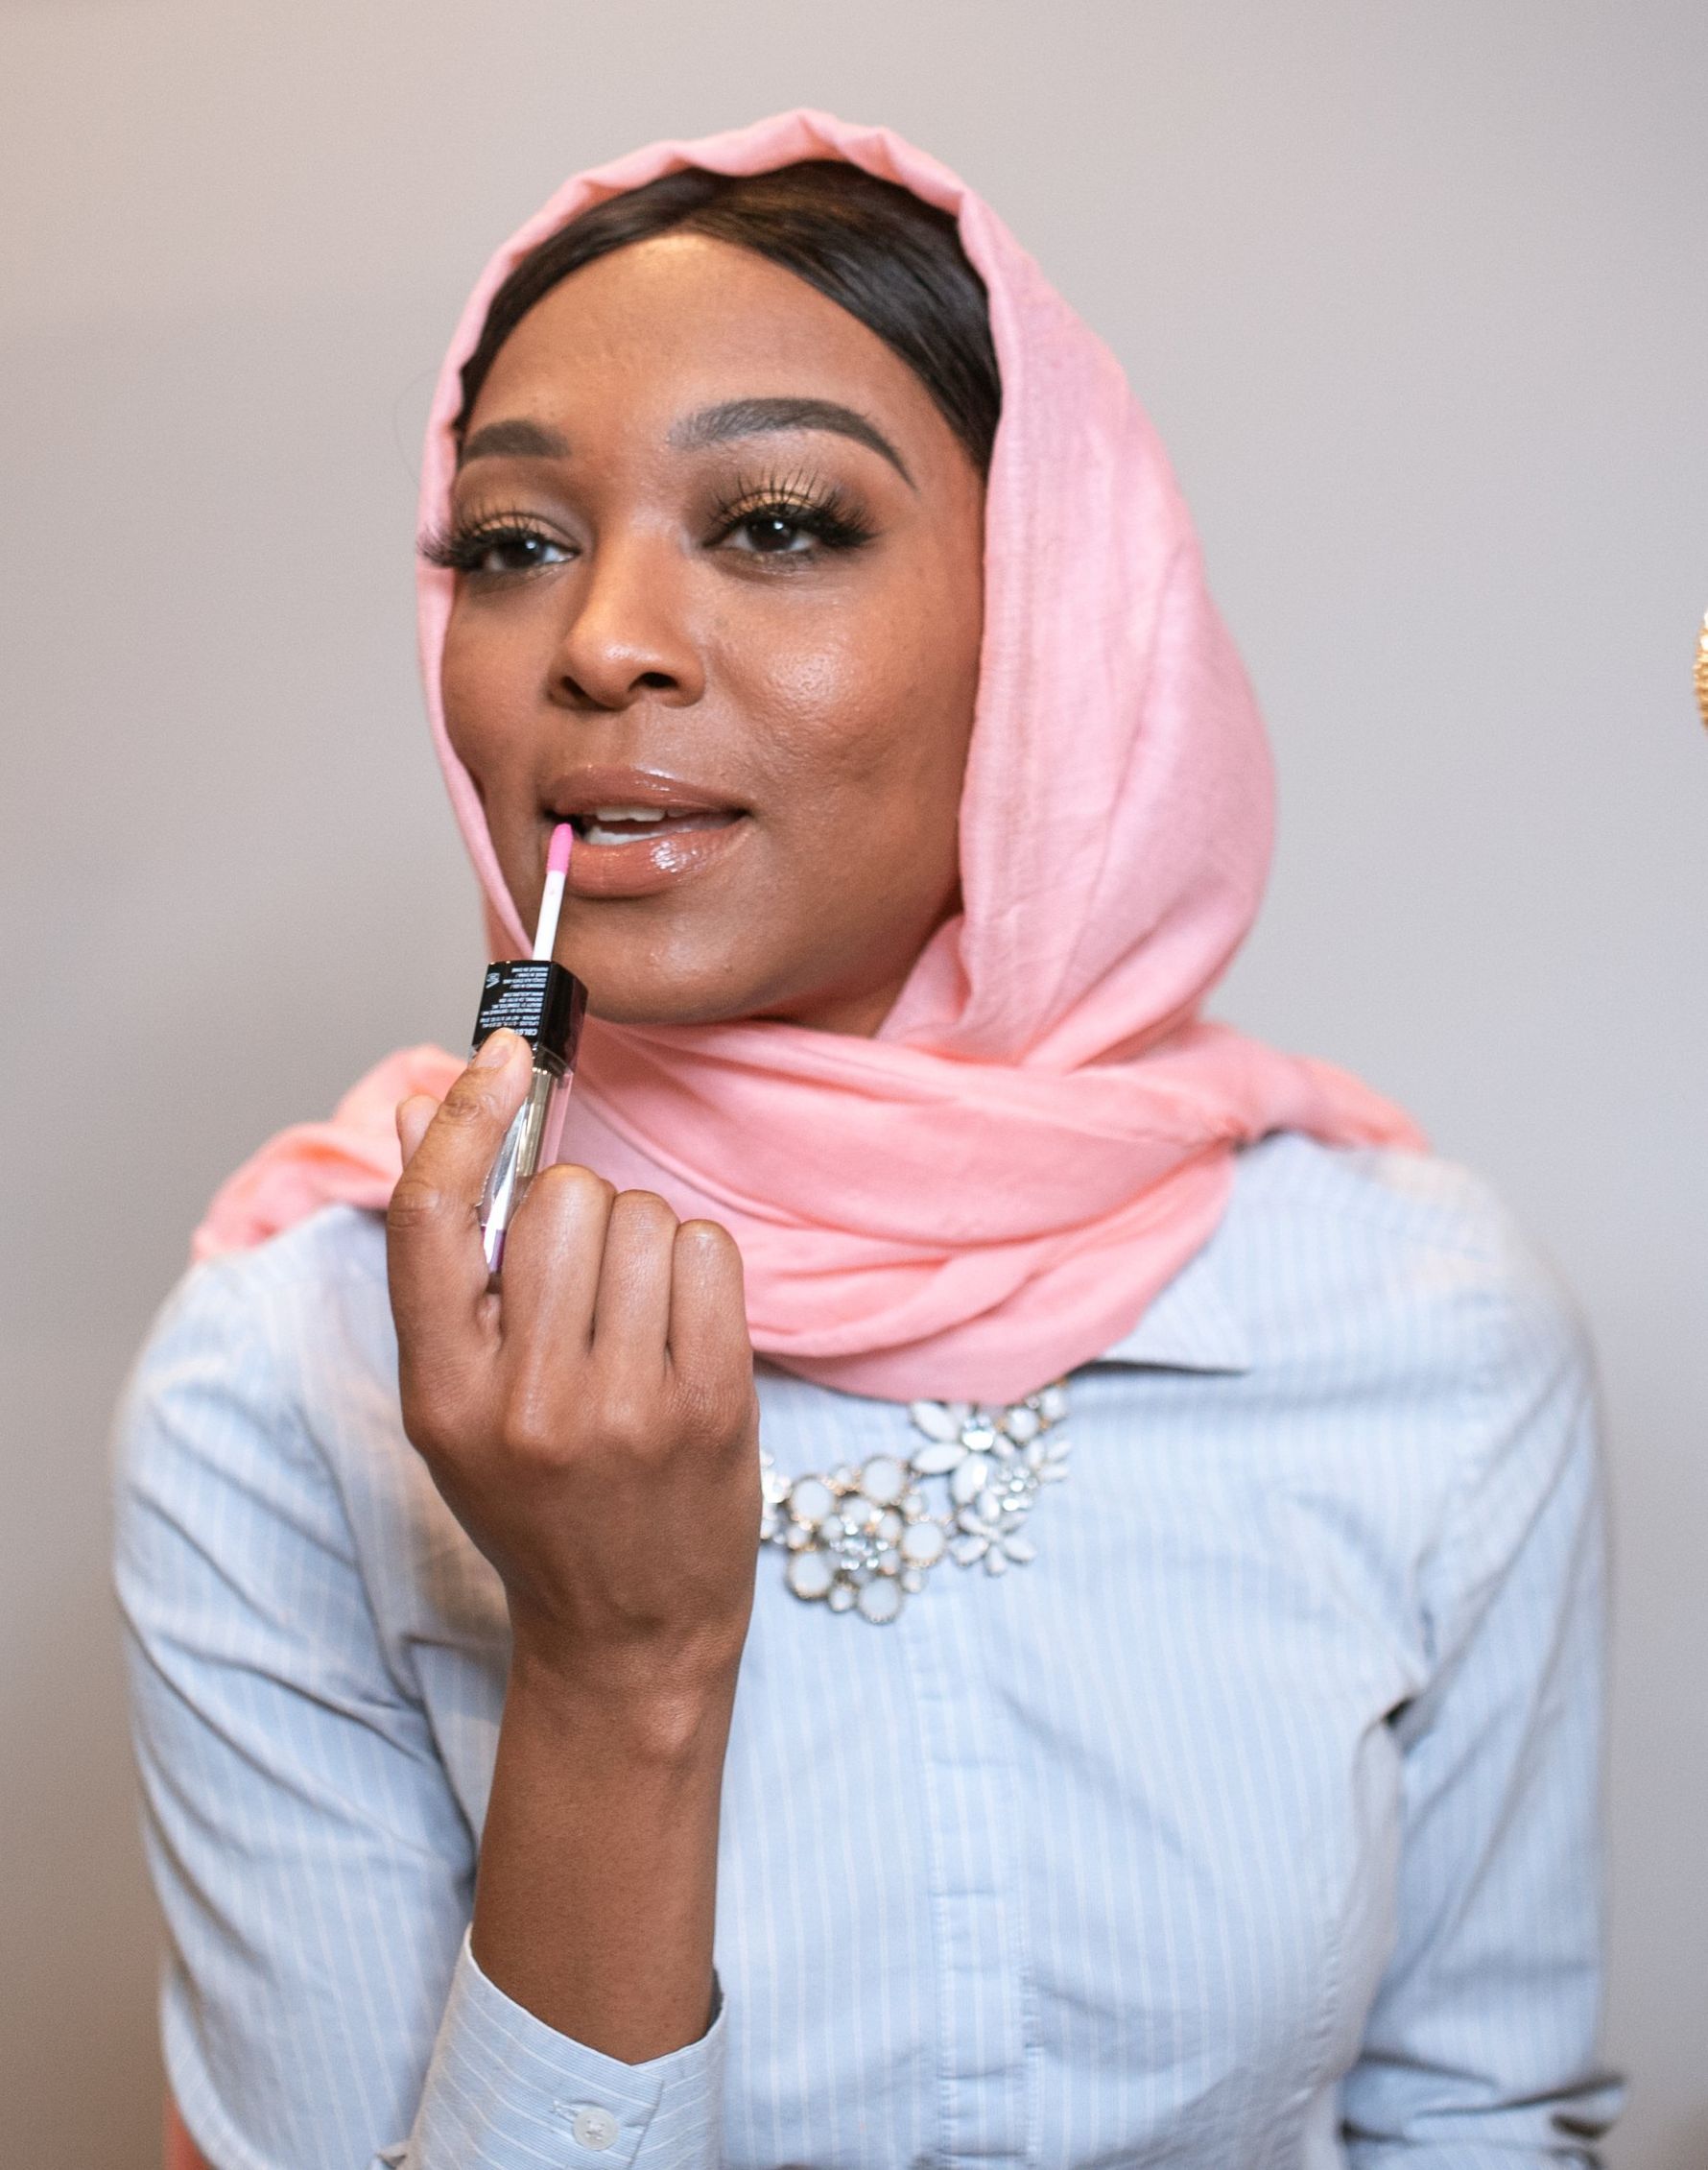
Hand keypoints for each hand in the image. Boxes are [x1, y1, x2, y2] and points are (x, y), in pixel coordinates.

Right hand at [386, 1029, 759, 1706]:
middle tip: (582, 1285)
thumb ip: (439, 1263)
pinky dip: (698, 1267)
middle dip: (576, 1213)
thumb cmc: (537, 1501)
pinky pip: (708, 1251)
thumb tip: (416, 1107)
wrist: (629, 1629)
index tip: (501, 1054)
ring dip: (643, 1241)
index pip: (432, 1217)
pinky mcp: (710, 1405)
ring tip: (633, 1319)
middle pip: (559, 1199)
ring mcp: (624, 1407)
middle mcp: (526, 1402)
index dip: (463, 1117)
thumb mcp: (455, 1398)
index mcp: (440, 1394)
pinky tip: (682, 1327)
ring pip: (642, 1216)